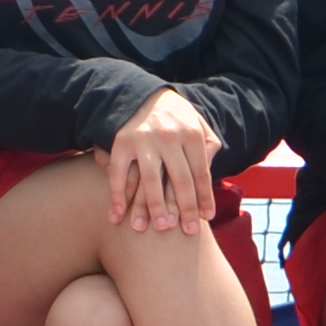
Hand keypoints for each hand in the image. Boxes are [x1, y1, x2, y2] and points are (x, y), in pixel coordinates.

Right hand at [102, 88, 222, 233]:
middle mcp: (168, 137)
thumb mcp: (199, 124)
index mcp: (191, 133)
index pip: (200, 172)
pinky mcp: (121, 143)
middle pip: (179, 180)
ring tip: (154, 229)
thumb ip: (209, 146)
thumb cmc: (176, 116)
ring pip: (149, 180)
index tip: (205, 218)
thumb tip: (210, 175)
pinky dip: (117, 195)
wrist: (142, 93)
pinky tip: (116, 215)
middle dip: (183, 208)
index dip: (204, 197)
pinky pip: (119, 174)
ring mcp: (143, 141)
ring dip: (152, 207)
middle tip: (185, 232)